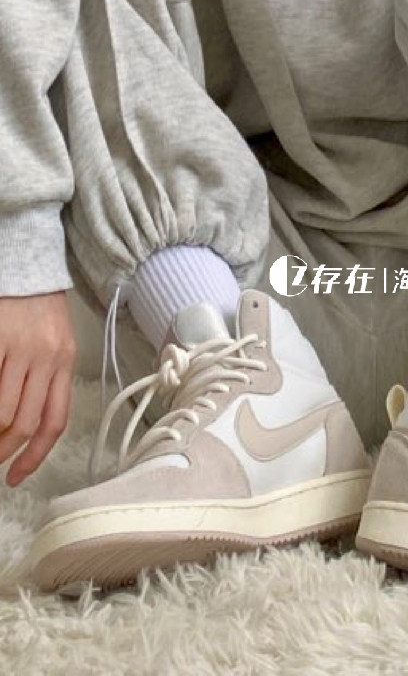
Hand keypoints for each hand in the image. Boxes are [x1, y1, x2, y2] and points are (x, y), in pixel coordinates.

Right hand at [0, 292, 75, 485]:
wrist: (28, 268)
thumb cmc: (38, 309)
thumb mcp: (54, 345)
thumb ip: (43, 380)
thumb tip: (23, 423)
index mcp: (65, 364)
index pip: (54, 420)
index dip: (36, 454)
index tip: (17, 476)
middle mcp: (48, 359)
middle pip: (25, 421)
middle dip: (3, 451)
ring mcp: (21, 350)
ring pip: (3, 410)